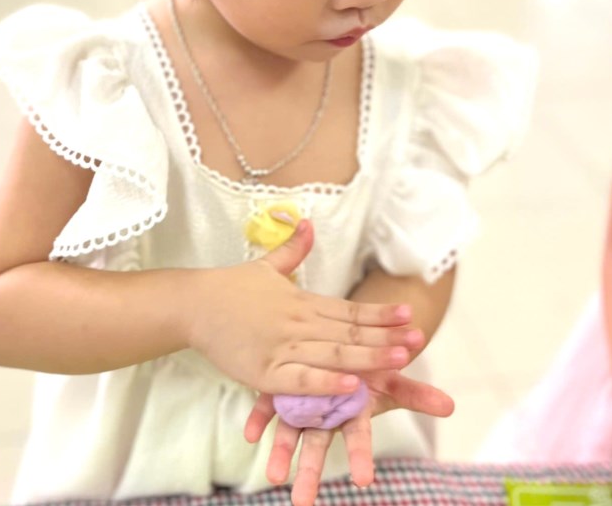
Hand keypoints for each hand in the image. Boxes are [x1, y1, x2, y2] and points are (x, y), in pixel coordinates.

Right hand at [187, 220, 420, 397]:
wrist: (193, 304)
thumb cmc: (229, 287)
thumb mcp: (266, 265)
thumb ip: (293, 248)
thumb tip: (309, 223)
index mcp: (302, 301)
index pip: (350, 310)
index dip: (381, 314)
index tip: (410, 314)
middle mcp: (298, 323)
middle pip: (350, 333)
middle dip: (386, 338)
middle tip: (418, 340)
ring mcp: (283, 347)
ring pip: (333, 355)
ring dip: (368, 358)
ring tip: (399, 360)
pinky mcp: (264, 372)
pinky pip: (301, 380)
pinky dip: (327, 384)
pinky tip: (351, 387)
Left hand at [244, 371, 454, 505]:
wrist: (336, 345)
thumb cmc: (366, 368)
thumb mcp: (390, 377)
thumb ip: (416, 394)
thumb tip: (451, 406)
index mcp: (352, 410)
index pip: (358, 437)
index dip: (361, 456)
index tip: (363, 482)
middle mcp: (326, 412)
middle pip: (319, 444)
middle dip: (311, 472)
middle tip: (302, 503)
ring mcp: (301, 403)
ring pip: (290, 430)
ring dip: (281, 452)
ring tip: (273, 477)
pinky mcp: (279, 388)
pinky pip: (267, 405)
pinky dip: (258, 417)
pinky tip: (248, 432)